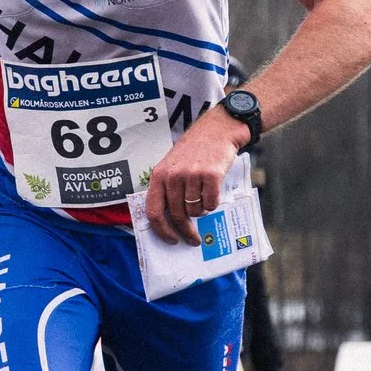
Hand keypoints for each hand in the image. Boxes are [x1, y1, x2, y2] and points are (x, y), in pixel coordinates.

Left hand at [141, 105, 248, 244]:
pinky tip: (213, 193)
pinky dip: (213, 204)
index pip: (153, 211)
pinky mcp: (211, 175)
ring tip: (204, 199)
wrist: (217, 130)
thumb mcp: (172, 165)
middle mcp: (173, 176)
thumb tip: (168, 221)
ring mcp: (192, 175)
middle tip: (194, 239)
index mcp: (159, 175)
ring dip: (201, 211)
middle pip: (176, 215)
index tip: (171, 240)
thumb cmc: (194, 150)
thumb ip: (167, 188)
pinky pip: (211, 203)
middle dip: (186, 231)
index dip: (161, 230)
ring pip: (195, 211)